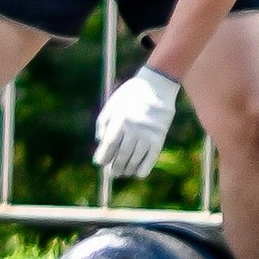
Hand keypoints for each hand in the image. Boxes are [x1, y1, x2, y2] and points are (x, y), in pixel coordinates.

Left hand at [95, 62, 179, 179]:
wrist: (157, 85)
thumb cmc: (131, 94)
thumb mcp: (113, 103)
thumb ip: (104, 121)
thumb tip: (100, 142)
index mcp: (120, 119)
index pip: (109, 144)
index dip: (103, 156)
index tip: (99, 163)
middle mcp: (134, 128)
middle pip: (122, 154)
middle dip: (115, 166)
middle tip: (111, 173)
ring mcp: (148, 134)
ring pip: (135, 158)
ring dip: (127, 168)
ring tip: (122, 173)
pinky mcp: (160, 138)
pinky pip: (151, 158)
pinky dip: (144, 168)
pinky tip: (138, 173)